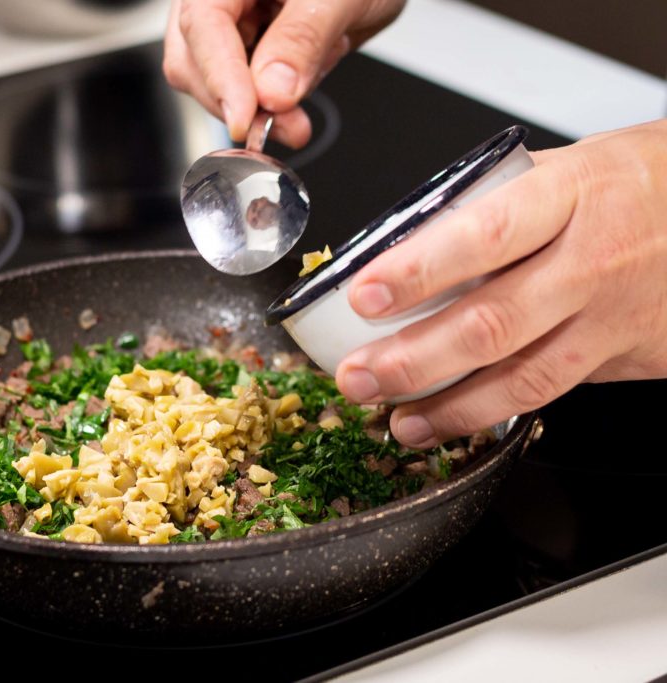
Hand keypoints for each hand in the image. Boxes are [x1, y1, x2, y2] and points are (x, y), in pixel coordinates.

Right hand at [163, 0, 404, 146]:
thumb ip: (304, 37)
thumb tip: (272, 90)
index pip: (203, 24)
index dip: (220, 76)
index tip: (244, 119)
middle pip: (194, 59)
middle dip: (239, 102)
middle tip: (288, 125)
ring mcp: (230, 20)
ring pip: (213, 82)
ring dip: (258, 108)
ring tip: (302, 107)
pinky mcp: (247, 44)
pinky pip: (242, 87)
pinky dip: (271, 103)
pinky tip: (301, 89)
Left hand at [333, 119, 666, 446]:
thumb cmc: (633, 183)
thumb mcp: (564, 170)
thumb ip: (490, 205)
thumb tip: (402, 247)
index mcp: (568, 195)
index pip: (484, 235)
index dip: (419, 270)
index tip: (364, 294)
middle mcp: (591, 260)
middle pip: (492, 322)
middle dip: (412, 359)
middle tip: (356, 376)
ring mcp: (612, 316)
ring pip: (522, 376)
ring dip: (448, 407)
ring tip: (395, 418)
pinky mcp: (628, 357)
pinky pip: (552, 391)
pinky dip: (493, 413)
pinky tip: (451, 420)